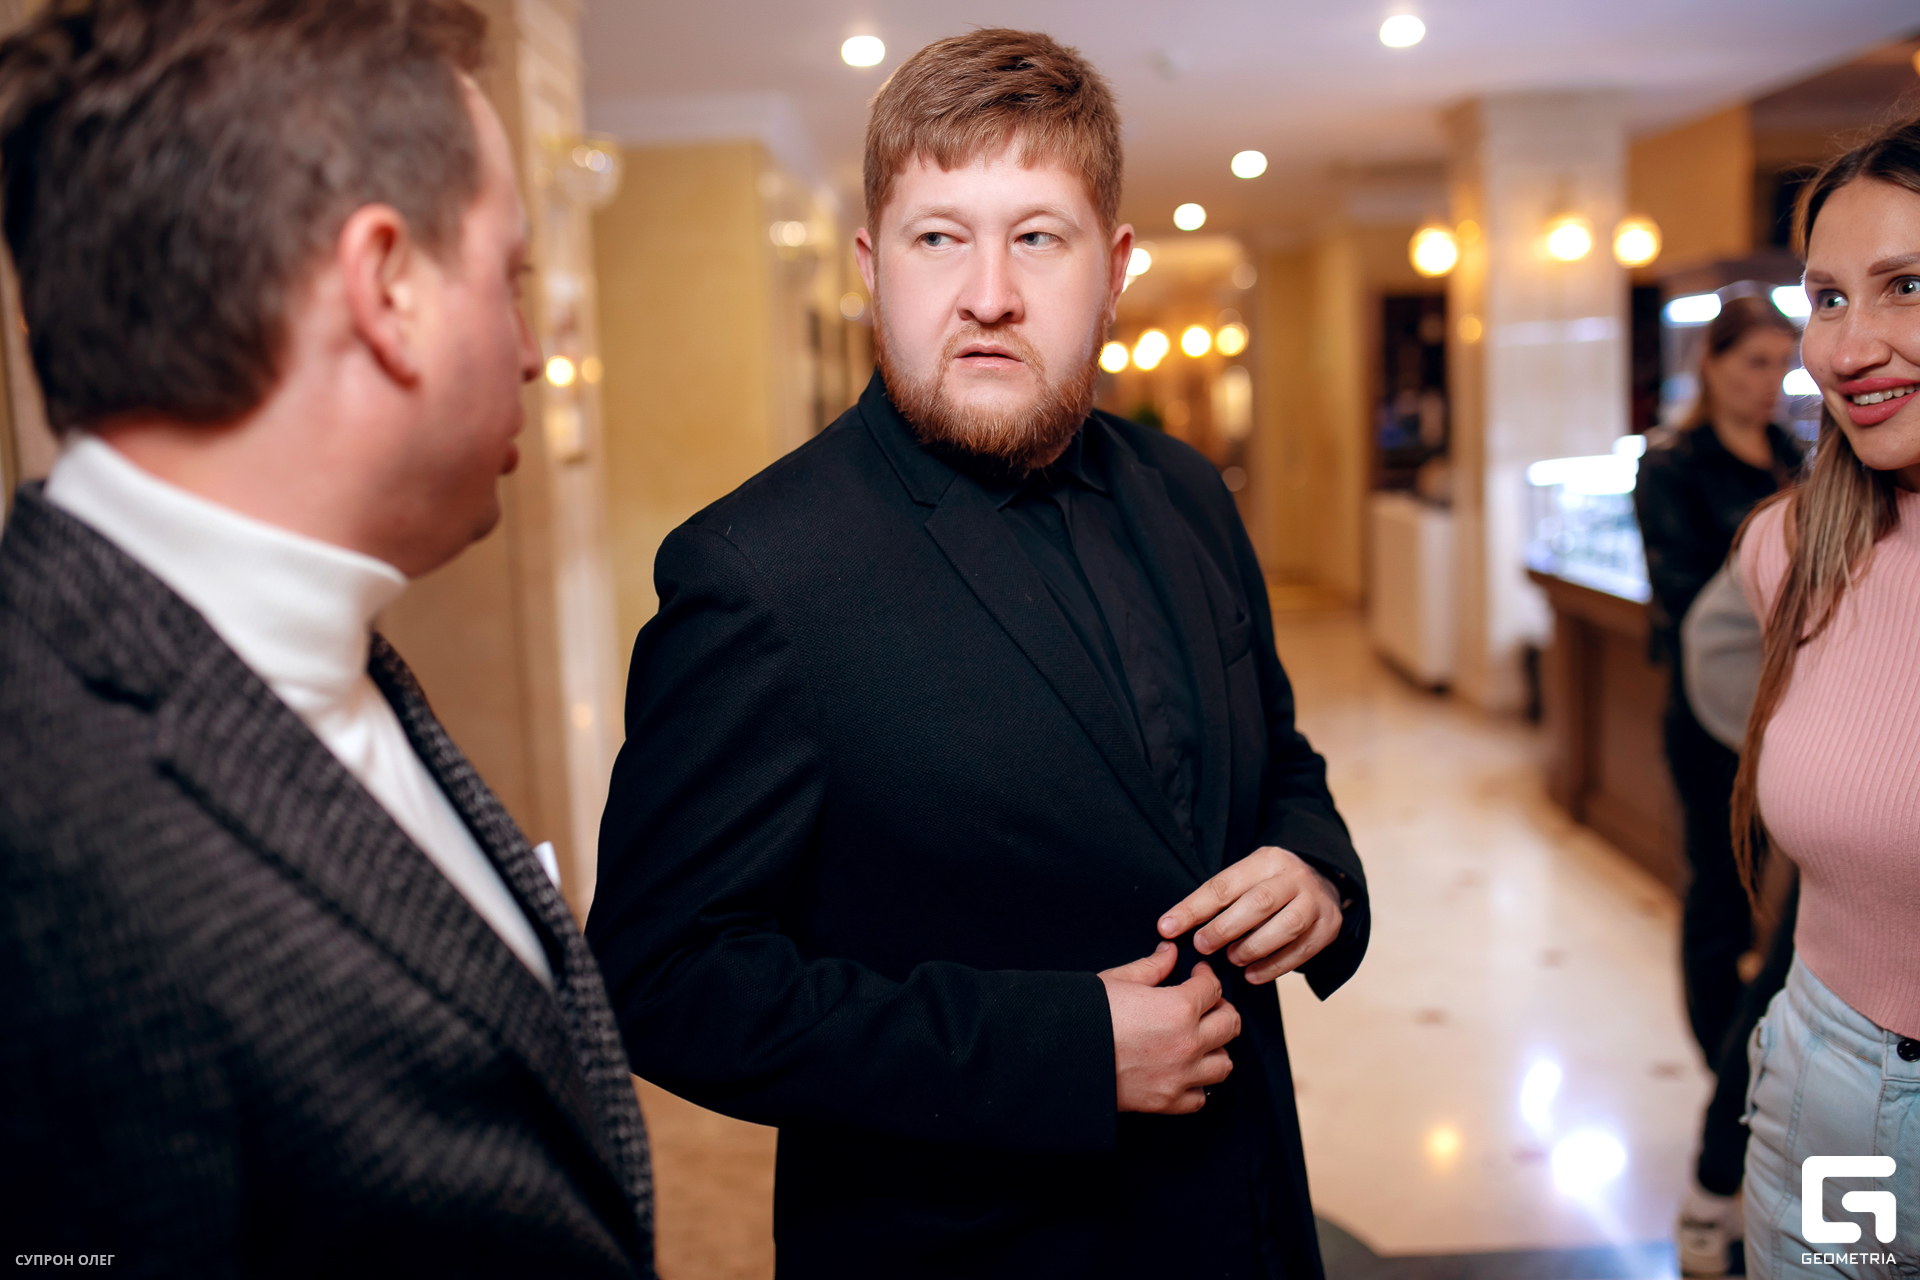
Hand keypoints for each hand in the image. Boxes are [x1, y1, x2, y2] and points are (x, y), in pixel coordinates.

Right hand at [1098, 942, 1239, 1113]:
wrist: (1060, 1056)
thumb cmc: (1086, 1015)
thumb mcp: (1118, 981)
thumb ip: (1151, 967)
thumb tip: (1169, 953)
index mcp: (1179, 1008)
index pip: (1213, 988)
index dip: (1207, 976)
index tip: (1198, 974)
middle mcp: (1188, 1043)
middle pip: (1230, 1024)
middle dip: (1221, 1008)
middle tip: (1207, 1004)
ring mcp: (1180, 1076)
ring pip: (1224, 1064)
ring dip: (1216, 1049)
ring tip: (1200, 1039)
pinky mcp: (1167, 1102)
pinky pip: (1200, 1098)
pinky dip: (1197, 1085)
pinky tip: (1185, 1071)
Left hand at [1157, 846, 1342, 984]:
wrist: (1322, 882)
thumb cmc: (1268, 885)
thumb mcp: (1244, 878)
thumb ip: (1214, 899)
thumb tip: (1170, 926)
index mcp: (1267, 860)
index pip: (1225, 884)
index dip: (1193, 908)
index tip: (1167, 927)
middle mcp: (1295, 877)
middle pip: (1260, 902)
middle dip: (1225, 927)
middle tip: (1202, 946)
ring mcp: (1316, 902)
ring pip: (1286, 927)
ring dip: (1253, 947)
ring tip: (1231, 959)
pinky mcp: (1328, 927)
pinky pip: (1303, 951)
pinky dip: (1275, 967)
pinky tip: (1252, 975)